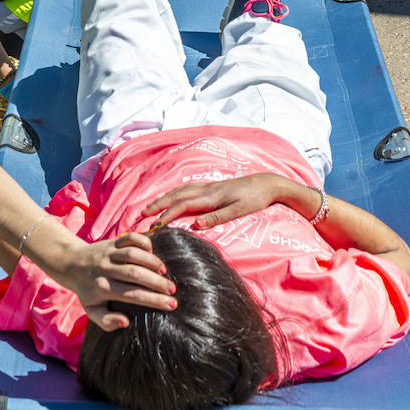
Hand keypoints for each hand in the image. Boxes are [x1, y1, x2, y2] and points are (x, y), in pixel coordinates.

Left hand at [61, 232, 177, 330]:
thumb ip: (106, 321)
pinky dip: (144, 242)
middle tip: (173, 290)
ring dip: (152, 261)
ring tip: (165, 272)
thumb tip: (126, 322)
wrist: (72, 263)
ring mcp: (109, 253)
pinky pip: (131, 237)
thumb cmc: (87, 291)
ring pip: (134, 254)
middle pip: (135, 274)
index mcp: (102, 288)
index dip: (154, 300)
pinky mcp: (113, 241)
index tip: (172, 305)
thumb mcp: (92, 311)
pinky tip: (152, 253)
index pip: (132, 295)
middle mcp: (106, 269)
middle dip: (157, 282)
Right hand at [141, 172, 284, 229]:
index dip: (166, 214)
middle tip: (142, 213)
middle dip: (158, 204)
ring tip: (151, 206)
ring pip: (180, 190)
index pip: (182, 205)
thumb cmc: (254, 199)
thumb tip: (195, 225)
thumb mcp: (238, 211)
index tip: (153, 225)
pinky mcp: (213, 186)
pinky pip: (188, 188)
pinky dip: (175, 192)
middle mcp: (206, 189)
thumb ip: (217, 218)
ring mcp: (209, 186)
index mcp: (210, 197)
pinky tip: (173, 196)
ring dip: (164, 197)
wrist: (267, 183)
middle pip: (176, 195)